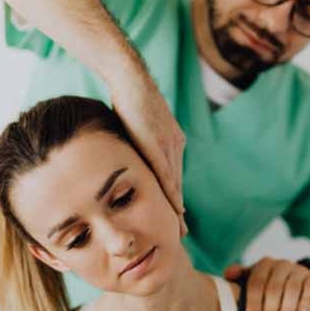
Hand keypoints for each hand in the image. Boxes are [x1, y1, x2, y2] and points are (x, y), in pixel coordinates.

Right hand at [110, 79, 187, 235]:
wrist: (130, 78)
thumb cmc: (129, 96)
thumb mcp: (136, 125)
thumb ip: (138, 142)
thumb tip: (128, 156)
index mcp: (172, 140)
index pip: (173, 175)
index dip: (174, 196)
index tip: (177, 216)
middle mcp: (175, 145)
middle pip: (177, 184)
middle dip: (179, 209)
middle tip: (182, 231)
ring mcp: (168, 145)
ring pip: (174, 184)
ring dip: (177, 208)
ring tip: (179, 229)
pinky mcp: (157, 145)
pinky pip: (166, 175)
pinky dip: (171, 194)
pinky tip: (175, 209)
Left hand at [224, 257, 309, 310]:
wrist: (302, 285)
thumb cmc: (271, 288)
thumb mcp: (255, 283)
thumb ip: (239, 279)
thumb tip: (227, 274)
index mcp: (263, 265)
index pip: (256, 283)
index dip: (253, 303)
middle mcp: (281, 265)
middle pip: (273, 288)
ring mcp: (299, 270)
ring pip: (291, 289)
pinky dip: (306, 303)